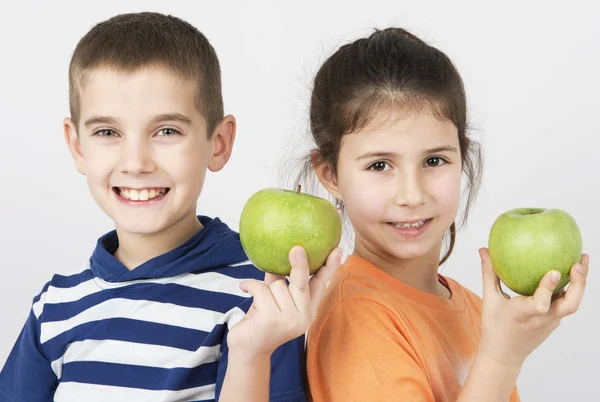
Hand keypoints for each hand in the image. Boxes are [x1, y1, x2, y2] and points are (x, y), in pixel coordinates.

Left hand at [227, 246, 341, 361]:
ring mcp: (288, 320)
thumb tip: (280, 253)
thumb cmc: (261, 321)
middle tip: (297, 248)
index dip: (330, 268)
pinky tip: (243, 288)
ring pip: (277, 285)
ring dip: (264, 287)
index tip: (337, 250)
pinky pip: (261, 289)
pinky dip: (250, 285)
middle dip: (300, 265)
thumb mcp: (274, 299)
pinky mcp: (271, 319)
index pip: (321, 285)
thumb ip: (280, 280)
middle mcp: (303, 316)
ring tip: (257, 298)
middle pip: (302, 283)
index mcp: (307, 310)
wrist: (248, 350)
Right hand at [477, 248, 588, 368]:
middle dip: (579, 283)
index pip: (540, 304)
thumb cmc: (494, 326)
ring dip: (580, 284)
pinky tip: (568, 273)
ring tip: (581, 262)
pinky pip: (564, 303)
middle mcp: (542, 319)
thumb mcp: (489, 299)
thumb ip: (489, 274)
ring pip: (572, 304)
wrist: (504, 354)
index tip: (554, 271)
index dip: (549, 288)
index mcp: (523, 314)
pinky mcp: (554, 322)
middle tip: (580, 262)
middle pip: (570, 304)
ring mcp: (551, 322)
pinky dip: (570, 289)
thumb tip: (484, 249)